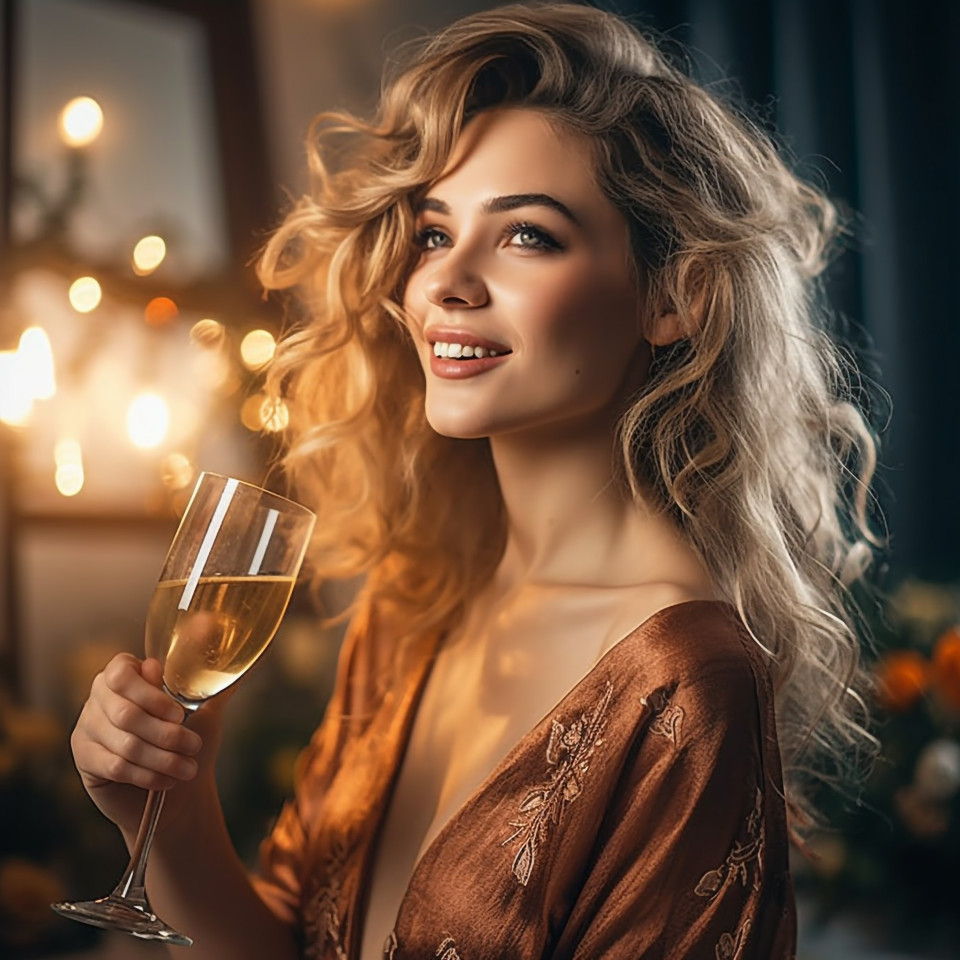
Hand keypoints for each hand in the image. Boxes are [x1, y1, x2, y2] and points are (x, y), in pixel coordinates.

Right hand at [71, 654, 226, 837]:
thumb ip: (211, 677)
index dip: (150, 694)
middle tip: (193, 745)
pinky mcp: (85, 759)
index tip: (180, 714)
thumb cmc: (191, 739)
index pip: (122, 673)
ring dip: (162, 758)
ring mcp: (87, 726)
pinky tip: (166, 779)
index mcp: (124, 672)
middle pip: (126, 713)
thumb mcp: (205, 706)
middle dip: (166, 734)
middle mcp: (100, 695)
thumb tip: (220, 633)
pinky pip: (115, 766)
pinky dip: (146, 774)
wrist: (180, 789)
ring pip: (124, 743)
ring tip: (187, 768)